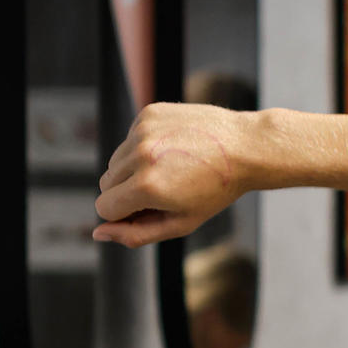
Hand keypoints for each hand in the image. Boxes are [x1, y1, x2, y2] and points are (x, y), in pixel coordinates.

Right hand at [93, 103, 259, 246]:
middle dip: (127, 191)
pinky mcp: (148, 114)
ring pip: (115, 160)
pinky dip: (144, 146)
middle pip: (105, 183)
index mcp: (147, 188)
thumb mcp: (182, 222)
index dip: (124, 213)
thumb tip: (99, 233)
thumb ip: (136, 234)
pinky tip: (174, 149)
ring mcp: (143, 131)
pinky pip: (129, 139)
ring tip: (172, 169)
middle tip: (165, 189)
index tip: (148, 209)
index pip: (104, 208)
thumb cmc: (217, 189)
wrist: (247, 147)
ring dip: (134, 168)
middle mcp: (140, 156)